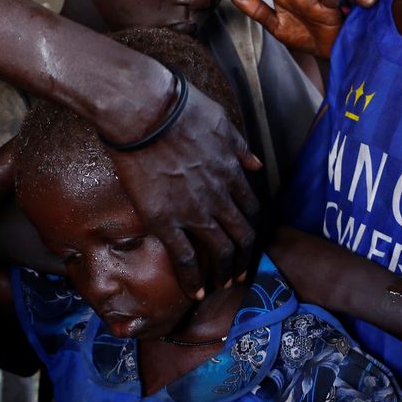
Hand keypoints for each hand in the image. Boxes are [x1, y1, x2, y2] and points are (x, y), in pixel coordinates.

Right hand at [107, 85, 261, 299]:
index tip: (250, 239)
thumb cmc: (180, 109)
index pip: (251, 209)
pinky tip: (195, 293)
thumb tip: (257, 164)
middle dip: (245, 258)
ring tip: (222, 284)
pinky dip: (193, 279)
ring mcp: (193, 211)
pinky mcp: (164, 220)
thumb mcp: (222, 122)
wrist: (144, 111)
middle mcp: (218, 196)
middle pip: (242, 235)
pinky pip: (184, 258)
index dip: (253, 227)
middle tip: (242, 272)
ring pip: (220, 251)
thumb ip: (241, 147)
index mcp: (231, 172)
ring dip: (225, 271)